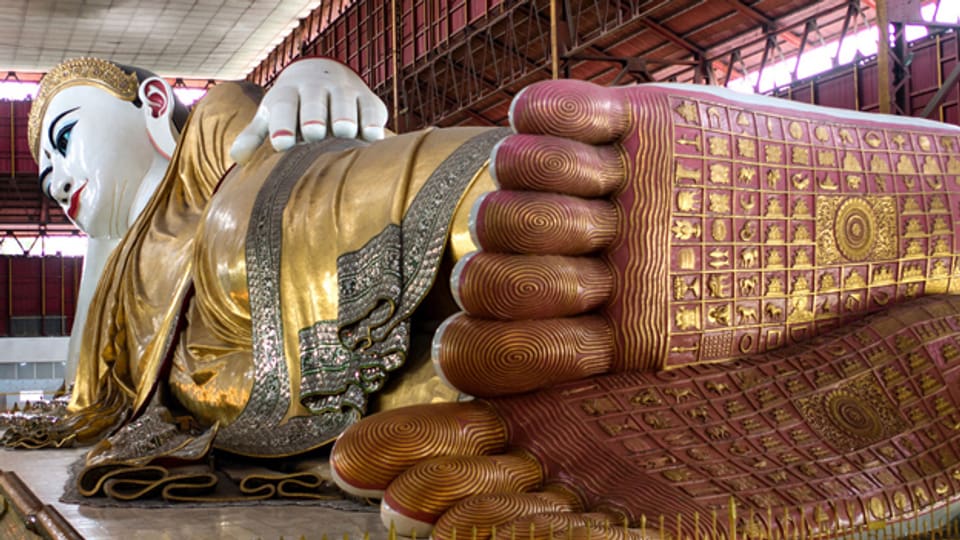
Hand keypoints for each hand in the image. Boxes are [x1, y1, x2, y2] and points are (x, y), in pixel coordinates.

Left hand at [230, 58, 388, 163]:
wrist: (325, 74)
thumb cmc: (293, 106)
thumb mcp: (271, 115)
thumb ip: (254, 136)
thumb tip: (236, 157)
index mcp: (288, 93)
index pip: (284, 105)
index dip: (282, 123)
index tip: (282, 144)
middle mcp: (316, 87)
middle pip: (314, 100)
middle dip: (313, 115)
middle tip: (313, 133)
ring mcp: (344, 91)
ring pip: (345, 102)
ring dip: (345, 116)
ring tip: (345, 132)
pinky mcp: (369, 100)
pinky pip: (372, 109)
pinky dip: (373, 122)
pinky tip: (372, 137)